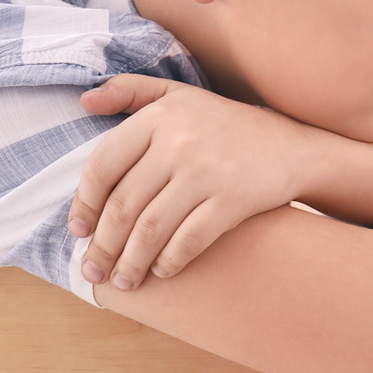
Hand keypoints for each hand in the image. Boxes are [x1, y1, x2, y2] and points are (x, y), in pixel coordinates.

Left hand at [69, 74, 316, 291]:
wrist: (293, 146)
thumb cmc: (225, 124)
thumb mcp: (178, 96)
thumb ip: (129, 91)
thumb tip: (84, 101)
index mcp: (158, 118)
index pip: (102, 166)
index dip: (84, 205)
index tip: (79, 232)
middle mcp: (178, 143)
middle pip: (123, 206)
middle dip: (103, 247)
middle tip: (93, 270)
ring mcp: (206, 172)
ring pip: (151, 229)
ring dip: (130, 263)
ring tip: (122, 281)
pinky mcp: (233, 200)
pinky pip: (189, 240)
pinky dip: (170, 262)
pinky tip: (162, 272)